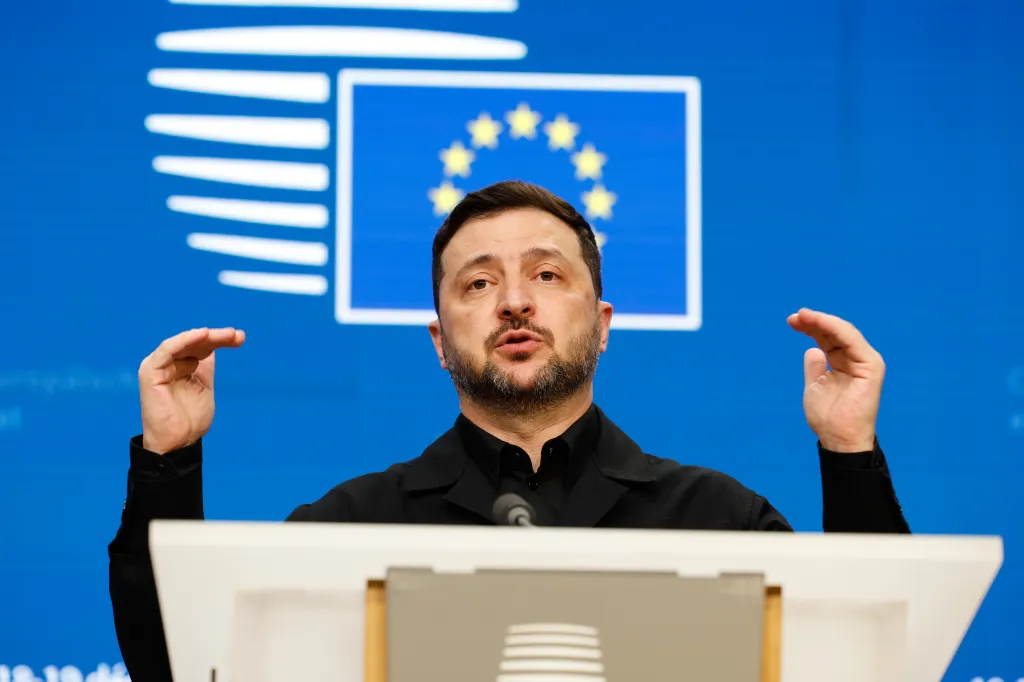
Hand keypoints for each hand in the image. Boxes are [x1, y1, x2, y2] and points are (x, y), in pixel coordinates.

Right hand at [138, 327, 244, 453]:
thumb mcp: (204, 387)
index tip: (241, 338)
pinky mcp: (150, 372)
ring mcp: (157, 366)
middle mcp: (167, 364)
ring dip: (206, 336)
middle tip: (238, 335)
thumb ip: (205, 367)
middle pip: (194, 343)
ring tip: (227, 335)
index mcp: (179, 367)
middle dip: (217, 336)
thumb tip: (214, 348)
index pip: (200, 347)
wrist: (179, 443)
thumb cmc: (190, 420)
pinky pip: (168, 349)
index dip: (220, 340)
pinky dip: (185, 340)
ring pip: (184, 342)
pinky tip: (203, 334)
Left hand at [787, 309, 884, 452]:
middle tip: (794, 317)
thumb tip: (812, 348)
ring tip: (801, 316)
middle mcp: (857, 358)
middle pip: (835, 332)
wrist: (838, 438)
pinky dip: (834, 328)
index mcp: (845, 362)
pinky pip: (851, 340)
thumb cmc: (828, 417)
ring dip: (821, 321)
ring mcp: (866, 361)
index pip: (828, 338)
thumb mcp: (815, 385)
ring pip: (843, 332)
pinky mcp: (871, 366)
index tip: (792, 321)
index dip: (811, 327)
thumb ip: (815, 366)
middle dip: (813, 321)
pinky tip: (817, 322)